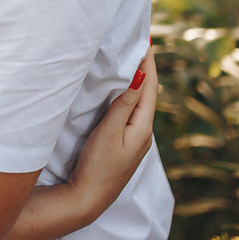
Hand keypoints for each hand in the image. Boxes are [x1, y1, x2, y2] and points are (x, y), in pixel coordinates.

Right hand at [65, 44, 158, 222]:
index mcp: (143, 127)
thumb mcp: (108, 132)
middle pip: (149, 93)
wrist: (89, 199)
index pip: (150, 87)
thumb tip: (139, 77)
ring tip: (136, 60)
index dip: (149, 63)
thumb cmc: (97, 165)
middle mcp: (143, 132)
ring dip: (139, 80)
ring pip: (141, 102)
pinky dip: (131, 93)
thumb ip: (123, 105)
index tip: (147, 40)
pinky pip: (132, 110)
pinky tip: (126, 90)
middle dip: (146, 68)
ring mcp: (134, 139)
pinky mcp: (124, 143)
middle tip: (142, 43)